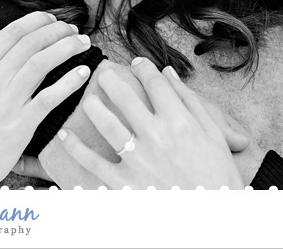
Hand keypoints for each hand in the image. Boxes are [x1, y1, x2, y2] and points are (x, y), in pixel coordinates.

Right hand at [0, 11, 92, 188]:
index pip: (12, 33)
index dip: (37, 21)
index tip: (52, 19)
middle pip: (31, 44)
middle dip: (57, 30)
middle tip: (73, 29)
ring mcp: (6, 104)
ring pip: (42, 64)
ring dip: (67, 48)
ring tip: (83, 44)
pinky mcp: (20, 126)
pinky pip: (50, 97)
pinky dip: (69, 82)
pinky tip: (83, 72)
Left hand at [58, 57, 243, 188]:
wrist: (214, 219)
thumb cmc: (217, 176)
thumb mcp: (214, 136)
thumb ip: (190, 102)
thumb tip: (168, 73)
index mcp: (179, 122)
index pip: (155, 83)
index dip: (143, 68)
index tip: (136, 62)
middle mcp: (156, 137)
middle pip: (124, 96)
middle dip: (109, 78)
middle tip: (102, 72)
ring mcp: (138, 160)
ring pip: (105, 123)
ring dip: (92, 106)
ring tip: (87, 98)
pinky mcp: (124, 183)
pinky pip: (92, 161)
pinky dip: (74, 147)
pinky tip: (64, 135)